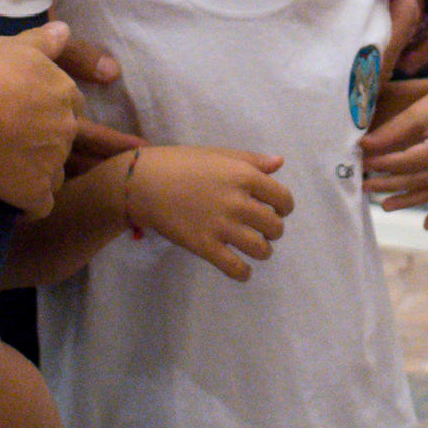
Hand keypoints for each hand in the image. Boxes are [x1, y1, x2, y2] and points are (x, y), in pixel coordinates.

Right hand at [0, 25, 82, 216]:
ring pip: (56, 172)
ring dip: (41, 172)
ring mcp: (53, 163)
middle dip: (49, 140)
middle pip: (67, 139)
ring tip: (12, 171)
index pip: (72, 105)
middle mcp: (66, 129)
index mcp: (64, 94)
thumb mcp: (13, 45)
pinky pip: (41, 205)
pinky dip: (30, 204)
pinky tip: (14, 202)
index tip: (30, 112)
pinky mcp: (35, 193)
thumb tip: (63, 29)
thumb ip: (43, 40)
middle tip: (17, 141)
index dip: (52, 109)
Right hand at [126, 145, 292, 278]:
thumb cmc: (182, 163)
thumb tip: (280, 162)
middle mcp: (239, 202)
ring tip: (251, 247)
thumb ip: (252, 160)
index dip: (283, 207)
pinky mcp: (206, 246)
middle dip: (272, 230)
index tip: (275, 210)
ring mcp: (222, 226)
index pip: (284, 199)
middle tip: (259, 228)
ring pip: (262, 250)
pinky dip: (243, 272)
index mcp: (245, 176)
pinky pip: (236, 269)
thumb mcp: (219, 154)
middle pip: (275, 227)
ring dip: (261, 251)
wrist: (144, 182)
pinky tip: (241, 268)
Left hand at [363, 67, 427, 226]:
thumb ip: (392, 131)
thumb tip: (364, 146)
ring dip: (408, 201)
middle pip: (417, 181)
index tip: (363, 164)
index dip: (383, 164)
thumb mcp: (420, 111)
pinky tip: (427, 225)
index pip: (406, 162)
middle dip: (389, 184)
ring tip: (385, 205)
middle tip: (366, 187)